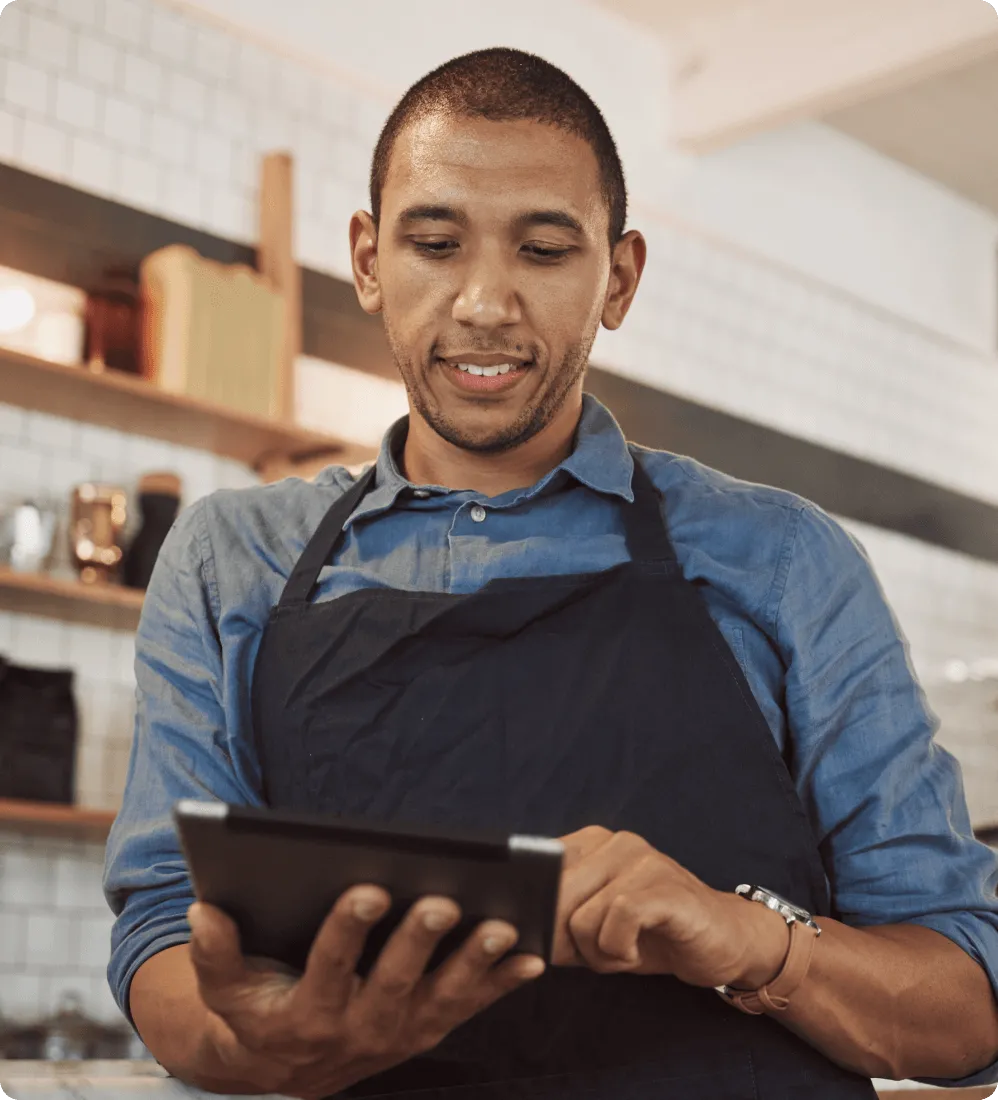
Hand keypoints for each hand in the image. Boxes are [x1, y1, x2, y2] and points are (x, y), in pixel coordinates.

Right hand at [186, 888, 545, 1099]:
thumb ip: (213, 953)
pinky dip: (501, 984)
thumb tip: (203, 910)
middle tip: (442, 900)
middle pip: (394, 982)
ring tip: (501, 927)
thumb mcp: (225, 989)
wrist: (291, 1069)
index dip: (348, 930)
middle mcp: (359, 1029)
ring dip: (473, 963)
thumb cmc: (259, 1009)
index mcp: (308, 1013)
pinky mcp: (430, 1028)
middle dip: (419, 941)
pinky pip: (470, 1008)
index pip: (329, 966)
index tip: (368, 888)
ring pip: (442, 998)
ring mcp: (401, 1033)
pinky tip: (530, 956)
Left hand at [551, 826, 789, 989]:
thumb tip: (516, 930)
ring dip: (597, 954)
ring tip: (624, 951)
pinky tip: (637, 952)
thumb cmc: (651, 934)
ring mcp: (642, 860)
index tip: (540, 937)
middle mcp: (614, 841)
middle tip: (597, 955)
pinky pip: (617, 922)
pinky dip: (619, 952)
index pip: (537, 871)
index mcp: (592, 842)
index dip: (533, 910)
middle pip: (553, 899)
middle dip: (564, 942)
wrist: (723, 939)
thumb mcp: (596, 926)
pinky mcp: (664, 887)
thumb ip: (558, 920)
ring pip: (580, 918)